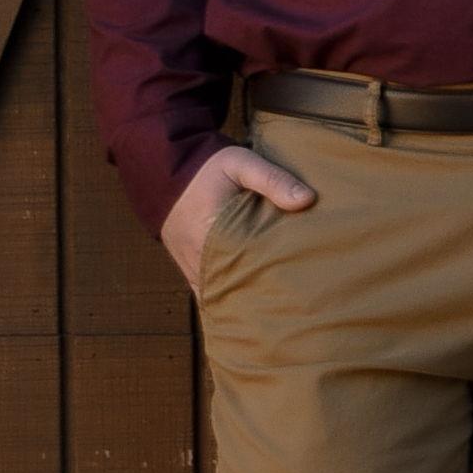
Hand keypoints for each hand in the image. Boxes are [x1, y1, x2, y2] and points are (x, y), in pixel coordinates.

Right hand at [166, 137, 317, 294]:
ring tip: (279, 307)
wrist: (165, 172)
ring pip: (223, 296)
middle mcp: (200, 258)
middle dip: (265, 294)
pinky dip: (228, 301)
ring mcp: (193, 268)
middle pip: (239, 288)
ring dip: (247, 300)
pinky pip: (209, 294)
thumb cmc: (207, 168)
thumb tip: (307, 199)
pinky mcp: (190, 270)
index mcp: (214, 235)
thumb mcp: (241, 164)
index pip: (251, 268)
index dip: (277, 277)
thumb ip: (272, 180)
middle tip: (298, 301)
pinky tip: (250, 309)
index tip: (302, 282)